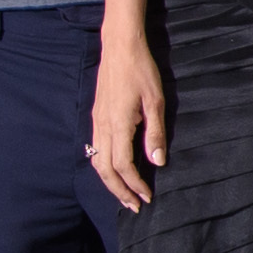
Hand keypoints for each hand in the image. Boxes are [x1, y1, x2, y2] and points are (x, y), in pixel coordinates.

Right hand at [89, 37, 167, 211]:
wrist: (119, 46)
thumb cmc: (141, 70)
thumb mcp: (155, 101)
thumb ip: (155, 133)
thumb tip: (157, 162)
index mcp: (117, 125)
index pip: (122, 166)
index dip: (134, 185)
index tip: (147, 198)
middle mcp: (102, 126)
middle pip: (104, 169)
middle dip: (118, 191)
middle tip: (134, 206)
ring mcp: (96, 121)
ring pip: (97, 160)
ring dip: (110, 181)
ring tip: (125, 194)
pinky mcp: (96, 116)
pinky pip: (96, 148)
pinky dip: (104, 165)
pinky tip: (115, 170)